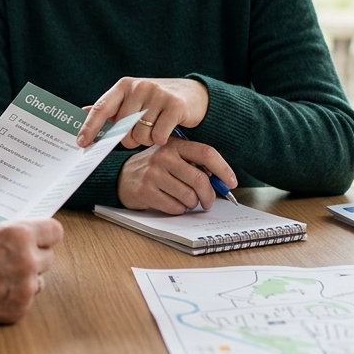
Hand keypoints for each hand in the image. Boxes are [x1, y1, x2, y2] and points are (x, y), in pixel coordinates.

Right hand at [0, 219, 63, 326]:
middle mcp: (27, 261)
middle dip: (35, 256)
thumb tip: (18, 234)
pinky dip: (14, 296)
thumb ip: (4, 233)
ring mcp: (25, 288)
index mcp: (18, 235)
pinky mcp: (19, 309)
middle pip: (49, 256)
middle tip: (15, 257)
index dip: (46, 234)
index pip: (54, 231)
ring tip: (1, 276)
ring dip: (26, 277)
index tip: (41, 236)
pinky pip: (26, 299)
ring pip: (39, 279)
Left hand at [75, 77, 209, 147]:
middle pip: (123, 129)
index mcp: (124, 86)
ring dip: (147, 140)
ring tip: (155, 129)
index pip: (102, 108)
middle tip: (141, 133)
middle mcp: (139, 87)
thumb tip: (81, 111)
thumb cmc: (156, 101)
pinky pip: (159, 136)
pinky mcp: (175, 105)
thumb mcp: (132, 100)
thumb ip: (110, 108)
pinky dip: (161, 140)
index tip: (82, 142)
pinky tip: (166, 131)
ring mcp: (158, 94)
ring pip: (141, 135)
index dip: (90, 127)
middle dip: (130, 139)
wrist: (193, 94)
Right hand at [117, 138, 236, 213]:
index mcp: (175, 145)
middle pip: (200, 179)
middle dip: (209, 196)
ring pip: (188, 196)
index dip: (223, 169)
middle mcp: (163, 156)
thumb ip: (194, 165)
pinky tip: (170, 202)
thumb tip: (221, 182)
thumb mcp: (173, 158)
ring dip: (191, 204)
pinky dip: (177, 209)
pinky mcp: (146, 191)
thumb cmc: (155, 169)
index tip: (231, 182)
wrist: (122, 176)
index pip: (206, 153)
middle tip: (208, 202)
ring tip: (183, 200)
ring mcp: (153, 173)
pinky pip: (174, 207)